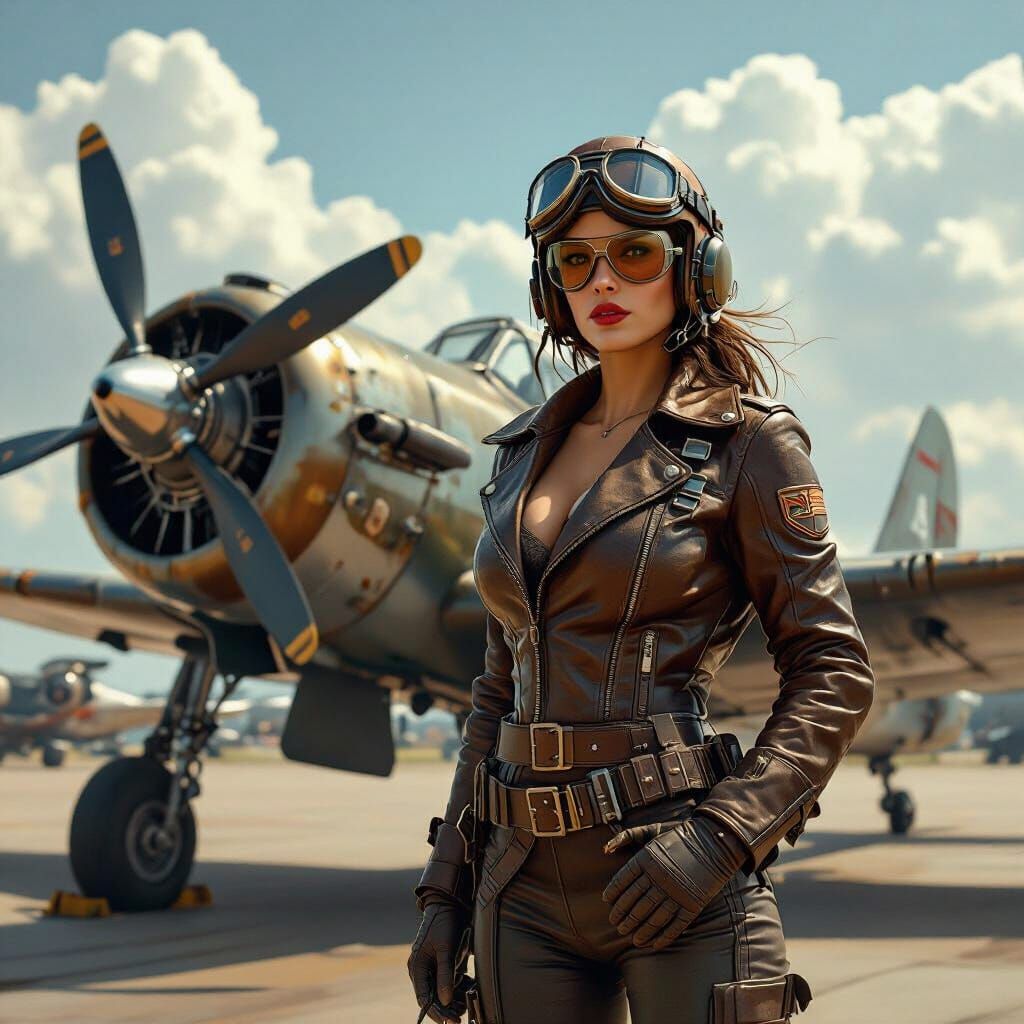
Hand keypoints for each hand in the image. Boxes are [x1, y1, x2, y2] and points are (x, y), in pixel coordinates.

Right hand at [408, 899, 470, 1022]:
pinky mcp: (443, 963)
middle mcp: (422, 969)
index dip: (437, 1012)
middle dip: (447, 1009)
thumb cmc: (444, 923)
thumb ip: (445, 975)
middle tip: (462, 1017)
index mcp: (417, 967)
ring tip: (467, 1006)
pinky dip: (458, 987)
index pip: (424, 998)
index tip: (451, 1022)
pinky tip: (469, 989)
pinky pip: (449, 981)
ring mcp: (433, 966)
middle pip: (433, 997)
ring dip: (454, 999)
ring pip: (442, 991)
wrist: (450, 903)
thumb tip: (445, 1001)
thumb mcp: (445, 949)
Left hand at [601, 814, 746, 949]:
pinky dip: (663, 937)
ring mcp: (676, 893)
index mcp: (647, 859)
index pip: (624, 880)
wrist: (713, 841)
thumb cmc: (680, 837)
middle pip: (636, 902)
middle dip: (624, 916)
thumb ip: (628, 838)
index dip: (614, 892)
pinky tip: (653, 944)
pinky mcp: (693, 905)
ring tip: (631, 939)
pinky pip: (674, 926)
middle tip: (616, 925)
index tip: (606, 901)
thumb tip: (605, 848)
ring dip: (641, 931)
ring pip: (653, 918)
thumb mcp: (652, 833)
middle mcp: (659, 878)